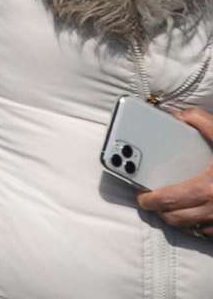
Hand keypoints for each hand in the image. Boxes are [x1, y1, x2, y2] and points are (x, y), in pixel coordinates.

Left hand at [137, 108, 212, 230]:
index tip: (142, 196)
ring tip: (171, 208)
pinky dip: (200, 225)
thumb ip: (203, 122)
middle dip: (160, 212)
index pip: (170, 200)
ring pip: (193, 228)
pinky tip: (198, 213)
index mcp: (208, 187)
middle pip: (176, 219)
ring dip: (178, 220)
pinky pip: (211, 233)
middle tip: (152, 202)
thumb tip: (180, 115)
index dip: (151, 200)